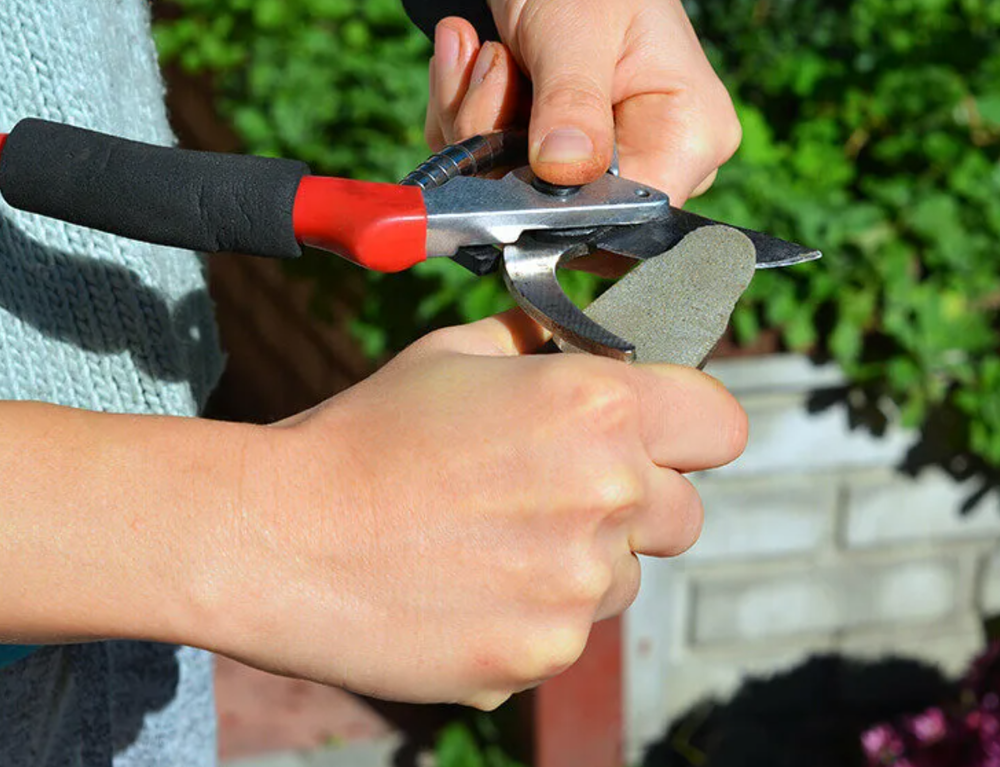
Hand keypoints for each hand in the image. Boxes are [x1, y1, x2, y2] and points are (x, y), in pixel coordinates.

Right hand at [204, 311, 745, 708]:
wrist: (279, 537)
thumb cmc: (364, 436)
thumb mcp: (458, 356)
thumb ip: (548, 347)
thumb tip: (597, 344)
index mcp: (596, 408)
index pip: (720, 424)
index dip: (689, 427)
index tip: (661, 435)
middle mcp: (607, 496)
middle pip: (686, 512)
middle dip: (640, 501)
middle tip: (559, 492)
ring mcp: (578, 587)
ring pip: (627, 577)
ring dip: (585, 561)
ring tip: (493, 540)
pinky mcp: (542, 654)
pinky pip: (571, 632)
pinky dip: (535, 613)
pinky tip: (466, 585)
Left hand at [431, 0, 740, 205]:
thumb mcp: (576, 27)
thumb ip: (572, 102)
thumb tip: (563, 172)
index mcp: (691, 134)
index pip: (631, 215)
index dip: (562, 206)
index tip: (510, 156)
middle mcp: (653, 160)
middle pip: (560, 210)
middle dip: (500, 144)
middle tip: (492, 64)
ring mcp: (597, 165)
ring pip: (507, 190)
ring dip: (472, 121)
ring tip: (483, 49)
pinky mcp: (548, 161)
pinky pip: (485, 171)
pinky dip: (462, 117)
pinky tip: (471, 62)